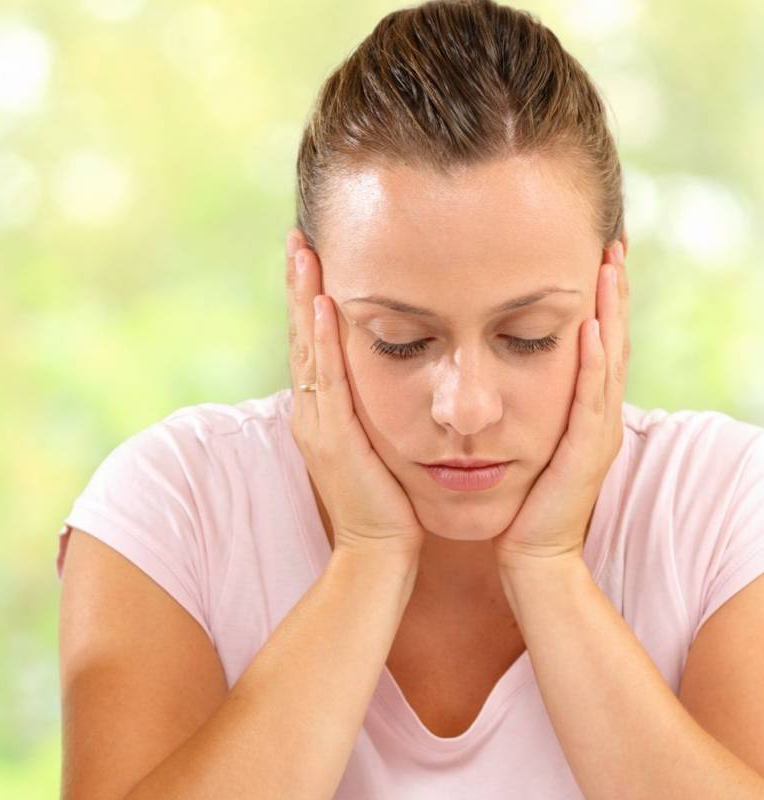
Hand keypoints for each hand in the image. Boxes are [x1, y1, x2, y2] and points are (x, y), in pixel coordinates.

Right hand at [285, 231, 423, 561]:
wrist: (378, 558)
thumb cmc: (388, 509)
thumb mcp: (379, 449)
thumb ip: (374, 417)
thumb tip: (388, 385)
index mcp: (323, 412)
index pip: (314, 344)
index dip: (310, 299)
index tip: (313, 256)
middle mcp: (312, 411)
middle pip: (302, 335)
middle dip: (300, 285)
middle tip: (300, 237)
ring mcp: (317, 423)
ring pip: (307, 347)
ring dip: (306, 298)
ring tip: (305, 254)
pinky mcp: (333, 437)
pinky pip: (326, 377)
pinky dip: (323, 339)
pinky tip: (326, 305)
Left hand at [496, 243, 628, 566]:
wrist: (530, 558)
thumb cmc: (516, 504)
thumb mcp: (520, 442)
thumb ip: (517, 407)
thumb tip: (490, 369)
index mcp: (579, 409)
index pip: (594, 341)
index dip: (597, 298)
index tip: (591, 252)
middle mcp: (595, 415)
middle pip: (612, 339)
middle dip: (612, 291)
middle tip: (612, 242)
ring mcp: (596, 433)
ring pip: (610, 360)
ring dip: (612, 312)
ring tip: (610, 268)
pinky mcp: (585, 452)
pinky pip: (593, 399)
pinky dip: (595, 362)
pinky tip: (593, 329)